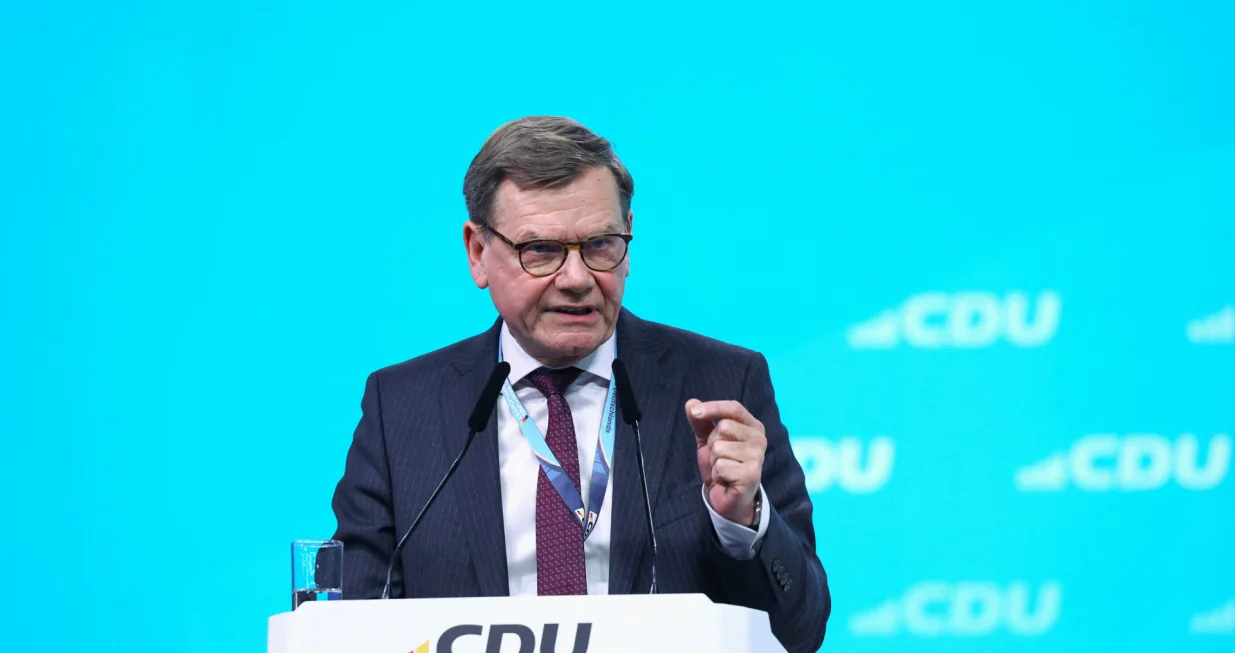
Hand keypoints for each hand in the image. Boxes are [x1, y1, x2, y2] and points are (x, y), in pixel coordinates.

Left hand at [685, 398, 765, 525]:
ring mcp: (757, 457)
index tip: (694, 412)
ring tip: (722, 470)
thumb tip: (690, 402)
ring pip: (719, 448)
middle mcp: (759, 439)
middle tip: (719, 459)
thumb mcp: (707, 441)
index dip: (713, 407)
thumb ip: (701, 422)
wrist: (728, 498)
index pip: (733, 408)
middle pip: (723, 427)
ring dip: (713, 462)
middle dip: (712, 444)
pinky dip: (716, 474)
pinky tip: (726, 480)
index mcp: (752, 426)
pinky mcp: (751, 474)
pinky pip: (720, 466)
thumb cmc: (721, 466)